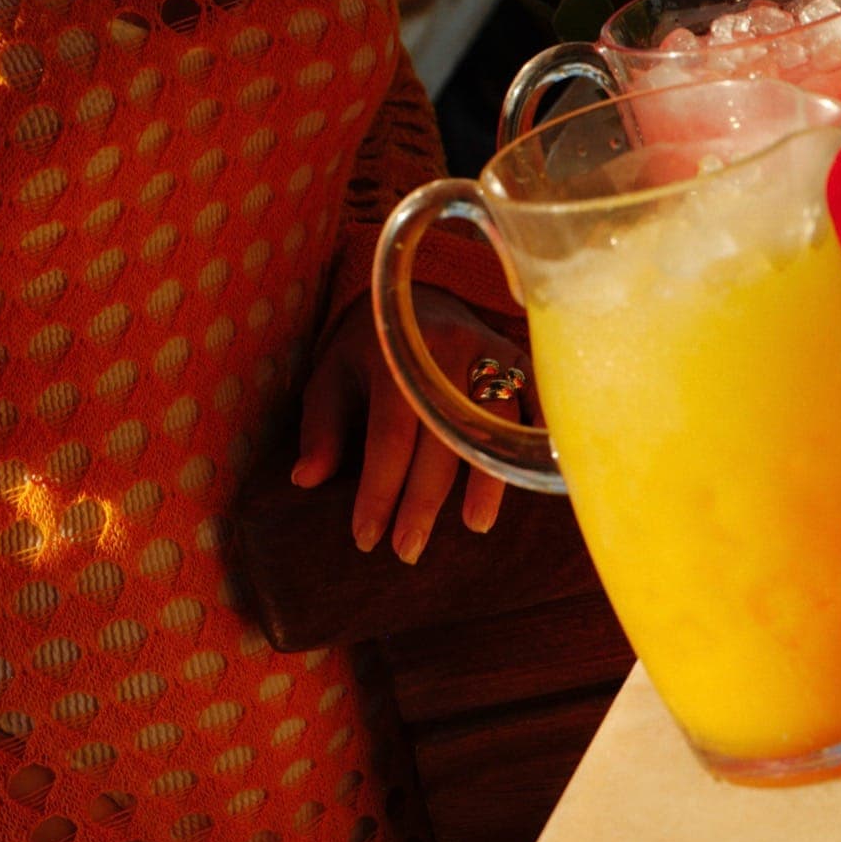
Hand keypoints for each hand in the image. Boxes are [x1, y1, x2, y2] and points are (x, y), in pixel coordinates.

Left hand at [292, 286, 526, 562]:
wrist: (409, 292)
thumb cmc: (366, 347)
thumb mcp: (329, 376)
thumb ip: (319, 426)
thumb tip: (305, 480)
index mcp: (393, 351)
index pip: (389, 434)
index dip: (379, 489)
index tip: (367, 537)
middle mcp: (445, 347)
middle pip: (441, 435)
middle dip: (424, 499)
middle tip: (409, 549)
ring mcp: (488, 348)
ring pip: (494, 422)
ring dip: (487, 478)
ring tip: (475, 524)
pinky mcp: (517, 355)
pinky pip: (534, 399)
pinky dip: (535, 438)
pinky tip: (534, 478)